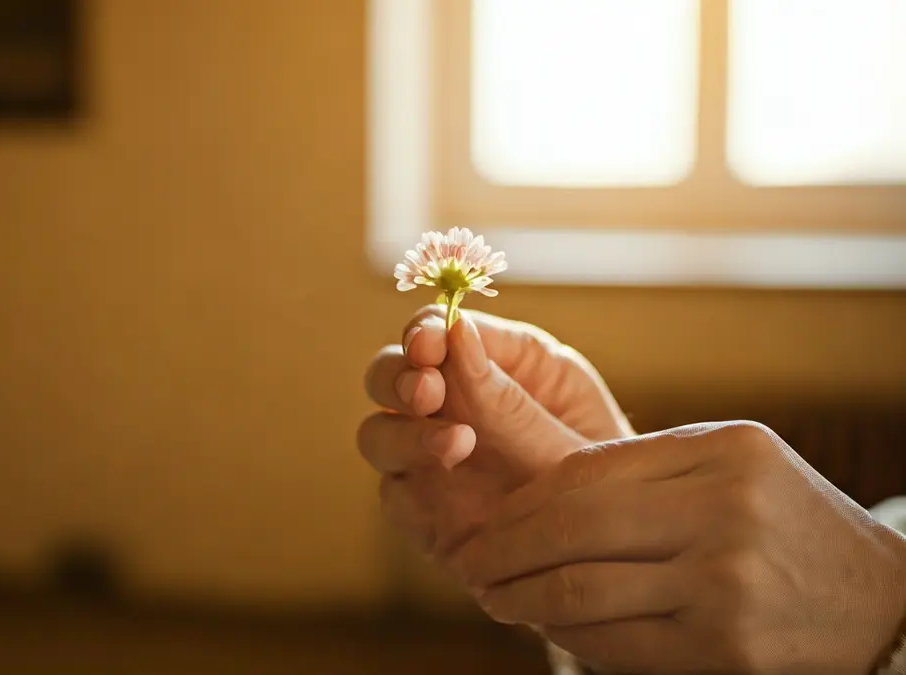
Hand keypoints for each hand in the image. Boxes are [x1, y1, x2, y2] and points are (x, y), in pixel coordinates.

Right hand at [358, 308, 632, 554]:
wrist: (620, 552)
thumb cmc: (606, 474)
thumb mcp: (569, 425)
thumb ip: (508, 394)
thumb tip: (457, 333)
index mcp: (494, 362)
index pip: (435, 330)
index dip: (423, 331)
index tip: (429, 343)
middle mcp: (449, 405)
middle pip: (387, 375)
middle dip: (398, 377)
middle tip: (428, 392)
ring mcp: (429, 460)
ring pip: (376, 433)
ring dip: (402, 433)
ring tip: (457, 445)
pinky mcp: (423, 512)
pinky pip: (392, 495)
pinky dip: (407, 490)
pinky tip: (451, 497)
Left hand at [450, 421, 905, 674]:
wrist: (884, 606)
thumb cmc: (785, 525)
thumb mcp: (730, 468)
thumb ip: (643, 468)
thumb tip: (526, 498)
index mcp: (722, 452)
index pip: (582, 472)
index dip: (518, 503)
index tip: (485, 523)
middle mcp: (724, 511)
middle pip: (569, 530)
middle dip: (501, 553)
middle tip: (469, 567)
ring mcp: (727, 584)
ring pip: (580, 593)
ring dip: (521, 600)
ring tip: (496, 600)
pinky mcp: (726, 651)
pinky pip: (614, 645)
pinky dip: (567, 639)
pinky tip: (550, 631)